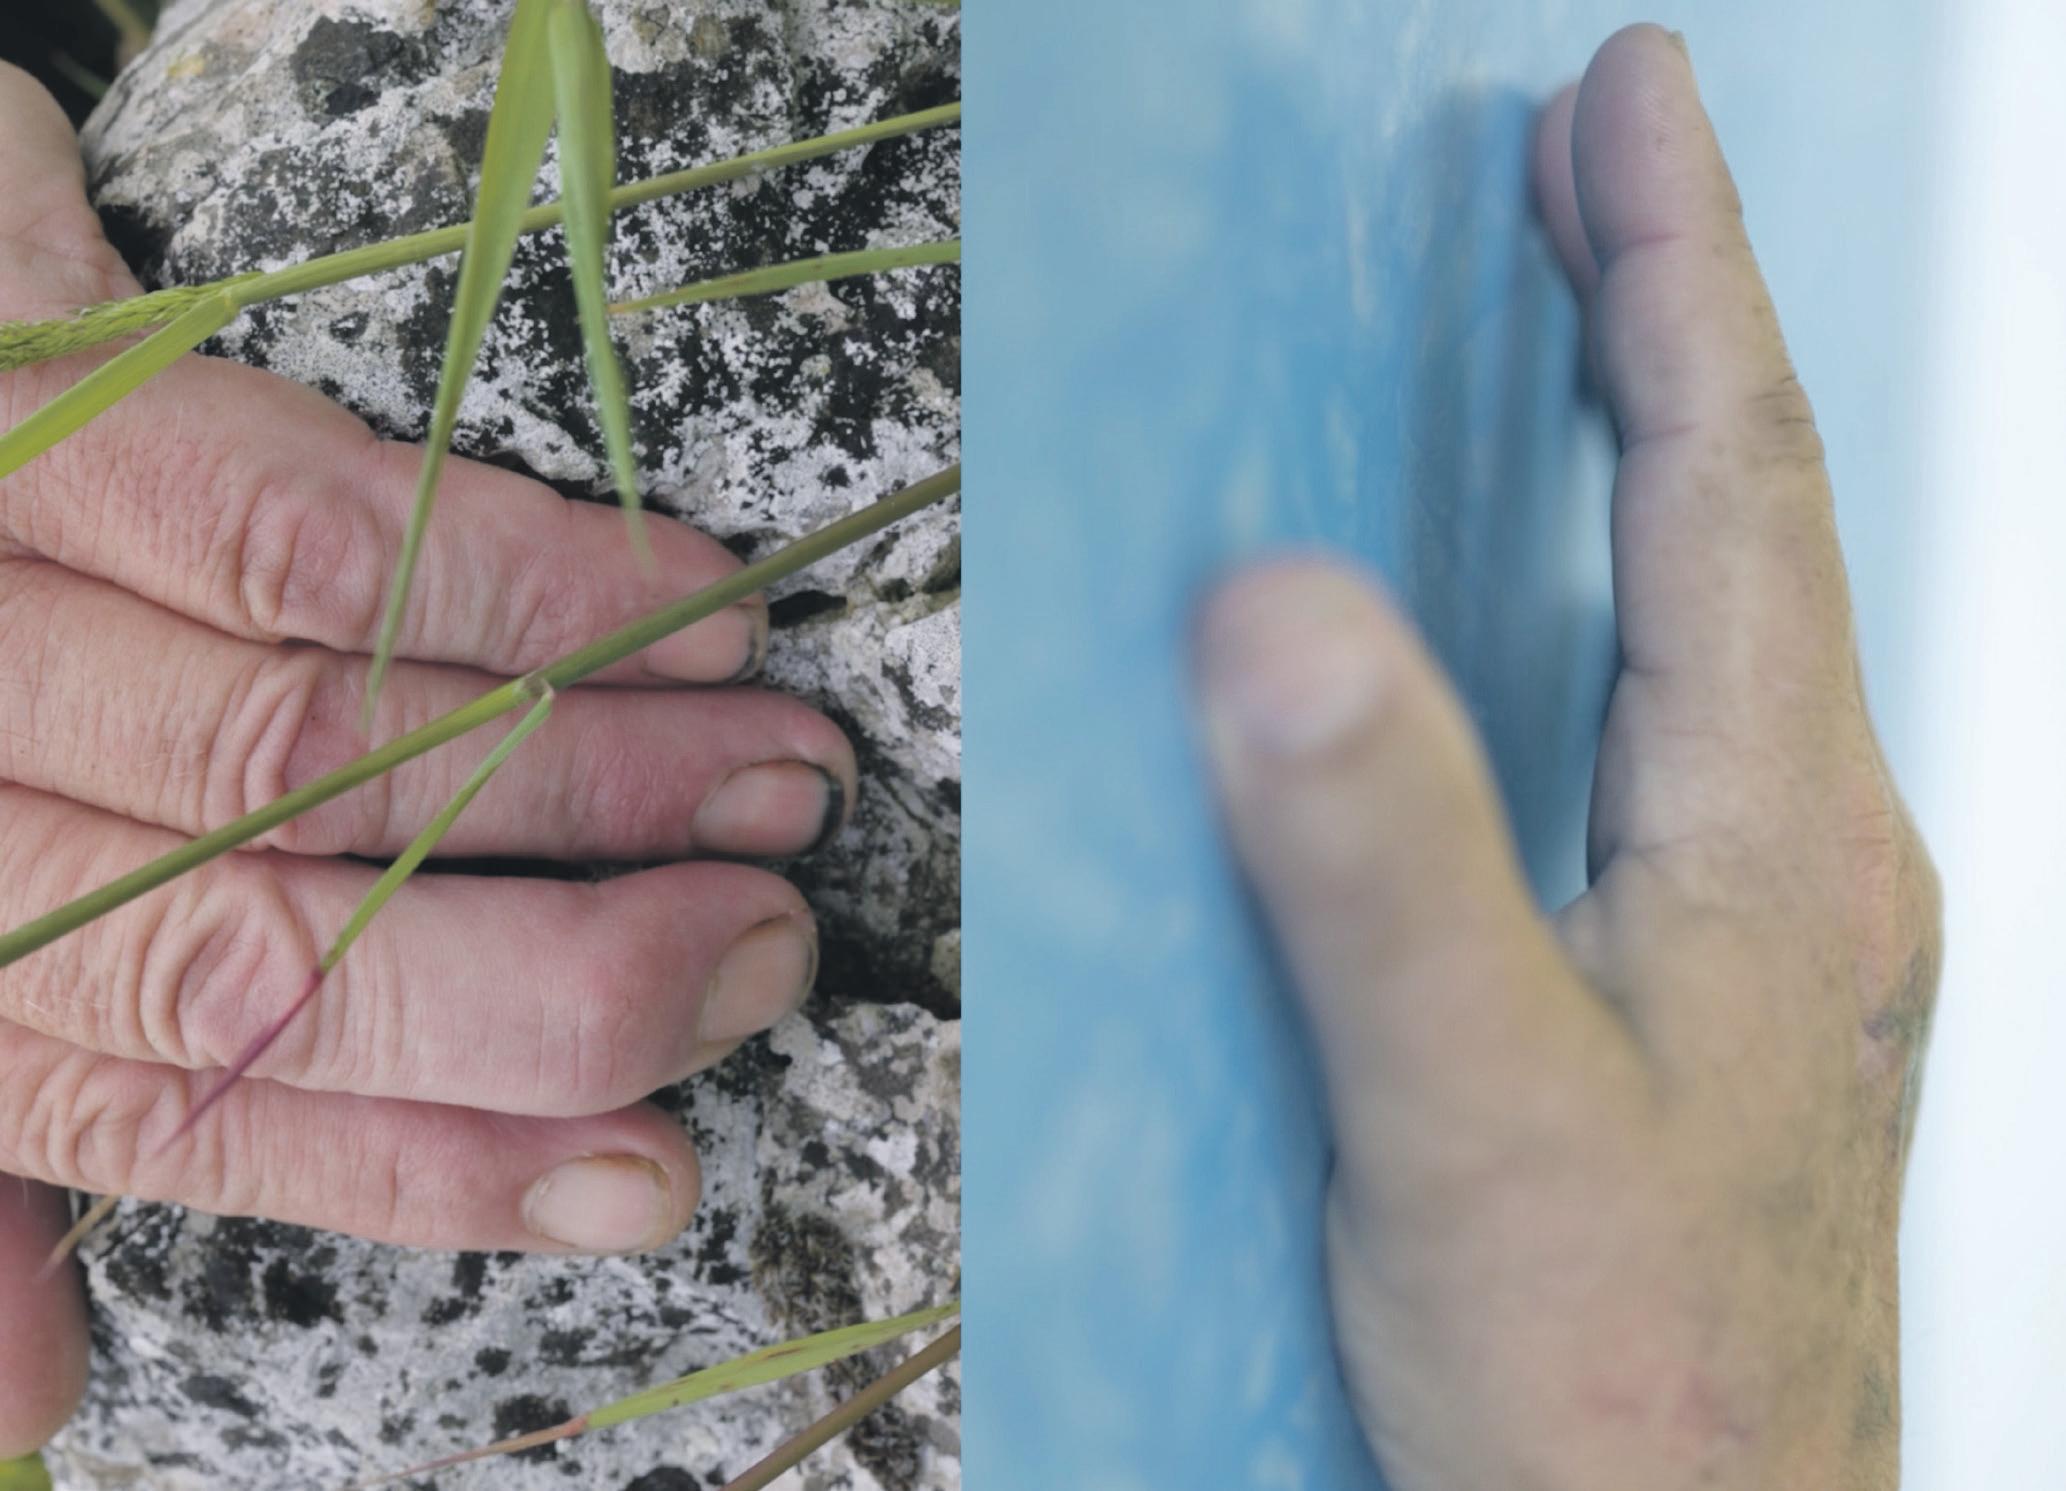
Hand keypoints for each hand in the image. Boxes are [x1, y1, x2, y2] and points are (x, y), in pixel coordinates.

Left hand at [0, 64, 855, 1453]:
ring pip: (313, 746)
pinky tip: (690, 611)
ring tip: (777, 776)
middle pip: (255, 949)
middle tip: (762, 951)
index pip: (174, 1106)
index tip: (645, 1173)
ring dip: (593, 782)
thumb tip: (32, 1401)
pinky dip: (526, 585)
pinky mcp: (21, 370)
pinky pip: (301, 524)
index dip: (426, 1164)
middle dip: (555, 984)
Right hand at [1195, 25, 1938, 1490]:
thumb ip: (1373, 861)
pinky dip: (1638, 593)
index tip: (1626, 102)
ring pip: (1733, 620)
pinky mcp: (1732, 987)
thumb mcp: (1465, 1113)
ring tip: (1596, 321)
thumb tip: (1276, 611)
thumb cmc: (1606, 1388)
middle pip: (1755, 522)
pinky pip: (1695, 722)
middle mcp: (1815, 854)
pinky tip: (1580, 604)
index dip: (1673, 274)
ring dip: (1663, 445)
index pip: (1725, 485)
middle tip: (1599, 161)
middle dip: (1673, 314)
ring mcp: (1789, 923)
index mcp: (1774, 838)